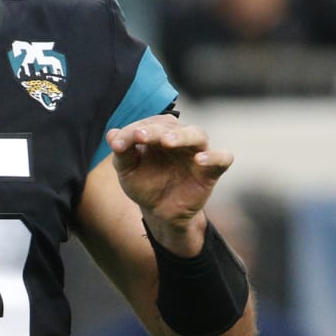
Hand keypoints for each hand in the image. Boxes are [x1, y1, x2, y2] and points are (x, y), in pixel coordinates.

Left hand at [107, 115, 233, 254]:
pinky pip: (222, 158)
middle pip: (171, 126)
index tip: (117, 145)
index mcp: (157, 133)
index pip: (147, 124)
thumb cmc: (144, 184)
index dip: (131, 132)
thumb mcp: (127, 171)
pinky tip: (199, 161)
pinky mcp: (211, 171)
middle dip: (153, 130)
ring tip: (167, 141)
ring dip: (182, 135)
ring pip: (198, 134)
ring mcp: (197, 152)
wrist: (160, 211)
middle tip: (140, 136)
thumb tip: (112, 135)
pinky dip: (214, 157)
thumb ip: (122, 153)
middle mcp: (179, 137)